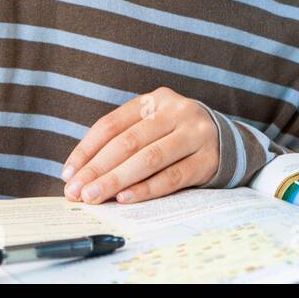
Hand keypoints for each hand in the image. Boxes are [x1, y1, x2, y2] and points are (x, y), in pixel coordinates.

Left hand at [61, 88, 219, 203]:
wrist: (230, 141)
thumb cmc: (176, 136)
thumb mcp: (152, 127)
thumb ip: (122, 142)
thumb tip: (80, 174)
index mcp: (154, 99)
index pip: (111, 124)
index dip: (87, 150)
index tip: (68, 174)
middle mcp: (176, 111)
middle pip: (128, 142)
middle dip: (97, 169)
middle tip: (77, 191)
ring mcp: (195, 134)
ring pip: (149, 158)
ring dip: (117, 180)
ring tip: (94, 197)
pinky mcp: (209, 159)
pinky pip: (173, 177)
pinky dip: (147, 189)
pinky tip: (126, 198)